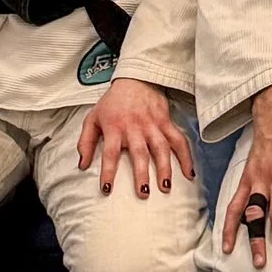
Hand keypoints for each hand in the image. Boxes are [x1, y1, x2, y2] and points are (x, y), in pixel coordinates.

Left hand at [79, 75, 193, 197]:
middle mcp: (135, 127)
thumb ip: (86, 142)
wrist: (135, 78)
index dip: (108, 171)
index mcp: (114, 127)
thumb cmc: (112, 103)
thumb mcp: (92, 118)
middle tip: (143, 193)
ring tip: (165, 186)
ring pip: (161, 147)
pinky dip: (185, 155)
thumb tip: (82, 166)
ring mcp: (153, 124)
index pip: (110, 153)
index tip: (107, 189)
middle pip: (139, 152)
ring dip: (164, 167)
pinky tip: (189, 172)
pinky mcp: (166, 121)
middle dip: (142, 173)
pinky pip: (178, 139)